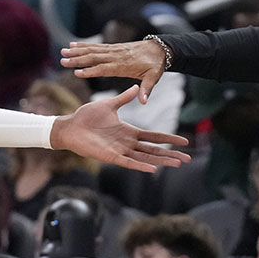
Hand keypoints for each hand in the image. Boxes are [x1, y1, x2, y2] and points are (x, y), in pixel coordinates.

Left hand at [51, 85, 190, 171]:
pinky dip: (141, 166)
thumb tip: (137, 88)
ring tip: (177, 163)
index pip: (153, 137)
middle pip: (154, 150)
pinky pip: (129, 163)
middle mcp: (127, 143)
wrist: (70, 125)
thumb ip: (124, 98)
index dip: (168, 139)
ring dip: (161, 161)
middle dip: (170, 154)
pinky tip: (153, 169)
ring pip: (145, 158)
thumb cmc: (87, 116)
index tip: (183, 141)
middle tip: (187, 158)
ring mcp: (120, 151)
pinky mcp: (111, 157)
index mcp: (128, 132)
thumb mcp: (110, 104)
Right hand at [61, 40, 165, 102]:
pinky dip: (83, 45)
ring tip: (63, 51)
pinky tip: (73, 45)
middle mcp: (116, 56)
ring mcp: (113, 50)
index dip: (90, 71)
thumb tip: (143, 101)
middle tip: (63, 60)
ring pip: (92, 50)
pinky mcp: (112, 47)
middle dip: (77, 59)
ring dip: (77, 51)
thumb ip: (146, 89)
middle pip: (94, 58)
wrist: (158, 49)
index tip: (77, 73)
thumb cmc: (155, 65)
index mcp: (123, 66)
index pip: (104, 68)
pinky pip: (96, 46)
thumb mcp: (153, 77)